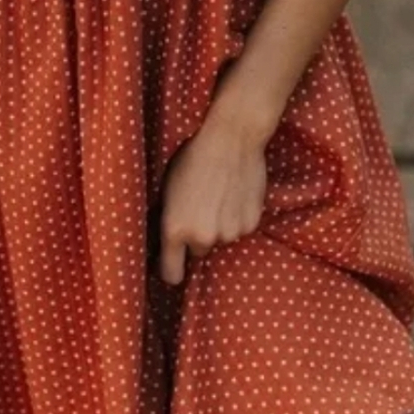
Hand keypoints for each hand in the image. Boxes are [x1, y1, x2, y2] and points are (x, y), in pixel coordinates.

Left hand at [157, 110, 270, 285]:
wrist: (231, 139)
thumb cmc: (193, 158)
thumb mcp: (167, 188)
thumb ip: (167, 218)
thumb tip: (164, 239)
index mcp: (175, 229)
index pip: (171, 274)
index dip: (170, 270)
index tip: (172, 264)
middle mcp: (202, 237)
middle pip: (198, 252)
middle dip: (197, 236)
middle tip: (199, 209)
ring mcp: (229, 233)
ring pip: (221, 239)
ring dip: (219, 226)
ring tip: (218, 196)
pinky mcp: (250, 225)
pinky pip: (240, 229)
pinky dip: (237, 218)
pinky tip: (234, 194)